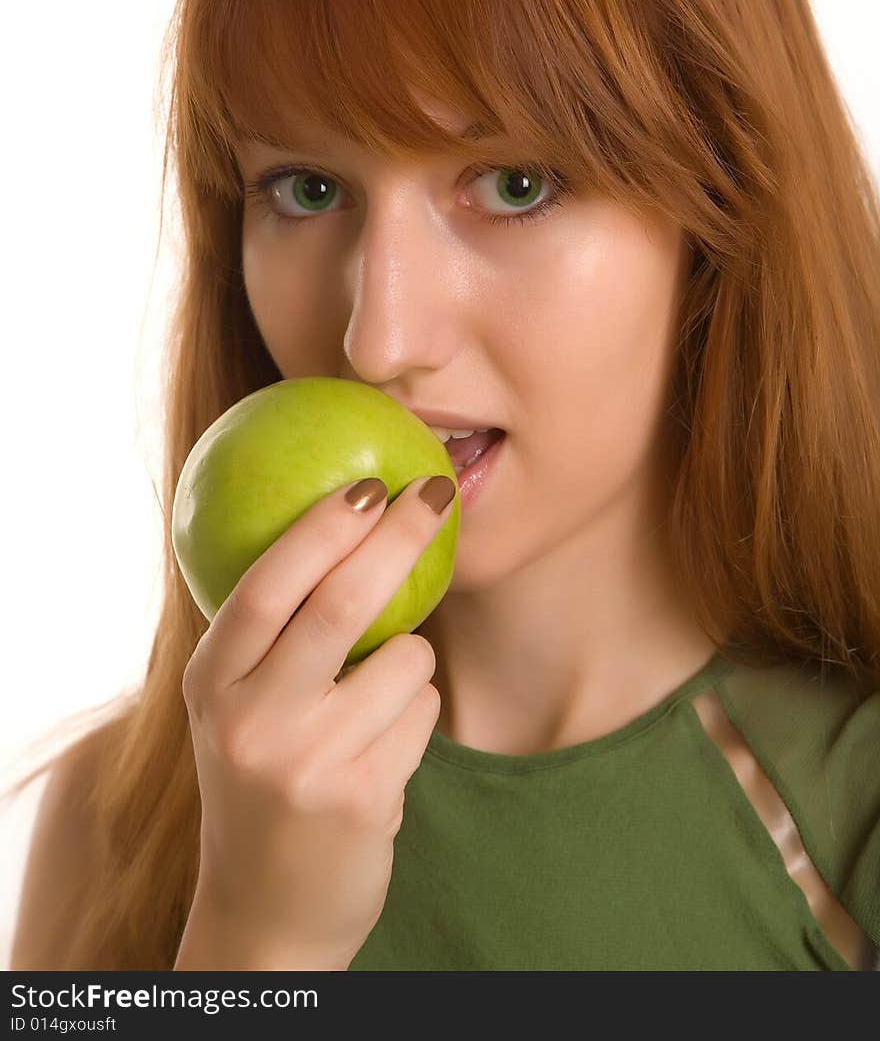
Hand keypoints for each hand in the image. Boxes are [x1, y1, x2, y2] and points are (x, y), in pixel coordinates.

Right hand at [179, 473, 453, 969]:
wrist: (267, 912)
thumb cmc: (261, 777)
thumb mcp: (233, 706)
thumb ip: (268, 631)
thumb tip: (341, 516)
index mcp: (211, 683)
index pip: (267, 585)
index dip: (322, 527)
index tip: (367, 485)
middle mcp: (250, 721)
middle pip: (342, 602)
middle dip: (400, 535)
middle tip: (435, 492)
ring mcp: (307, 764)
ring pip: (405, 658)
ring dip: (412, 657)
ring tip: (375, 697)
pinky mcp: (363, 798)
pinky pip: (424, 711)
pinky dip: (418, 707)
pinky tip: (383, 743)